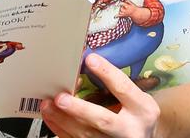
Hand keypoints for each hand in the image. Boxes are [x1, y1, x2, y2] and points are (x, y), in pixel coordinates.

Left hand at [39, 54, 158, 137]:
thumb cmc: (137, 115)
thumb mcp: (137, 99)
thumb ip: (117, 86)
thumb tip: (87, 61)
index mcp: (143, 110)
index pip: (124, 89)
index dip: (107, 73)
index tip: (90, 59)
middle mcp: (130, 130)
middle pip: (103, 120)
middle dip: (79, 109)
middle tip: (61, 97)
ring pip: (85, 134)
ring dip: (62, 118)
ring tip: (47, 104)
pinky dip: (59, 128)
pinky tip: (50, 116)